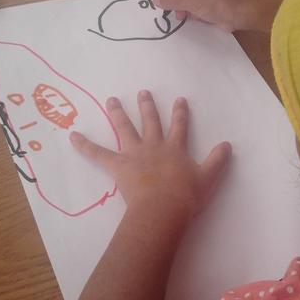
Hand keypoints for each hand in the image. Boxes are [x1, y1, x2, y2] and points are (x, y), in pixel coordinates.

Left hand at [70, 90, 230, 216]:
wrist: (165, 208)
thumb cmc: (186, 196)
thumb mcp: (208, 178)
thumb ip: (217, 161)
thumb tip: (227, 144)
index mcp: (175, 149)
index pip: (179, 126)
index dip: (180, 113)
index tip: (179, 99)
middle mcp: (154, 145)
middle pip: (150, 121)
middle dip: (147, 106)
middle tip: (143, 92)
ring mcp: (135, 154)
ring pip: (125, 128)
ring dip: (118, 113)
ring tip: (111, 99)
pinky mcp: (119, 165)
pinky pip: (98, 154)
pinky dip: (84, 145)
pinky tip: (72, 136)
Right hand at [152, 0, 276, 32]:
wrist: (245, 13)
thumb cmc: (218, 3)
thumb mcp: (191, 1)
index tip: (168, 7)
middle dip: (178, 1)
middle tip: (180, 15)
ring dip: (188, 7)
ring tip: (192, 17)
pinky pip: (199, 0)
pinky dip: (197, 9)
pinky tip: (202, 17)